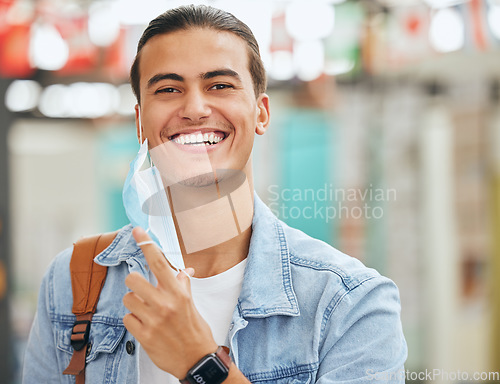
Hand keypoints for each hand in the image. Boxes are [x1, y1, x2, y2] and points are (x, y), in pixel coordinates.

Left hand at [122, 227, 217, 378]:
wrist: (196, 359)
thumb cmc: (195, 330)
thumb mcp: (192, 305)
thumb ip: (183, 286)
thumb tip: (185, 271)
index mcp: (178, 293)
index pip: (159, 263)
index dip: (146, 244)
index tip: (137, 231)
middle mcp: (165, 304)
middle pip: (133, 280)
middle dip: (134, 284)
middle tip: (141, 290)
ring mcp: (153, 320)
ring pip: (127, 299)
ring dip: (133, 304)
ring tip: (144, 311)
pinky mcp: (144, 336)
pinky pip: (127, 319)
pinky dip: (133, 321)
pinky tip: (144, 325)